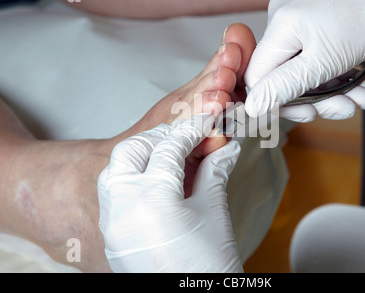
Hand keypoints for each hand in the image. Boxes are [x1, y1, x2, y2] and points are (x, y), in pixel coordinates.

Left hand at [97, 114, 242, 272]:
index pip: (169, 148)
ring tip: (173, 156)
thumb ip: (214, 172)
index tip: (206, 124)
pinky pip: (116, 191)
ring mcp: (113, 223)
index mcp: (151, 200)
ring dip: (143, 154)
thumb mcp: (214, 213)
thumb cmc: (208, 268)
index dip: (191, 130)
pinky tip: (159, 179)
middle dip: (161, 138)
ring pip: (117, 168)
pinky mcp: (114, 234)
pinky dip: (135, 176)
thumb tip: (223, 148)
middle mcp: (123, 208)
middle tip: (187, 139)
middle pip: (133, 150)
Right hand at [244, 0, 364, 120]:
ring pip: (304, 68)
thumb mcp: (324, 62)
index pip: (259, 75)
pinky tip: (359, 86)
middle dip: (317, 98)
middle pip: (285, 74)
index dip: (279, 100)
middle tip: (344, 109)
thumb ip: (284, 86)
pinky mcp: (315, 20)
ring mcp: (300, 18)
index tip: (308, 113)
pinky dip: (337, 74)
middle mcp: (284, 18)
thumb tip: (252, 107)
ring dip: (334, 91)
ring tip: (361, 99)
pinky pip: (315, 55)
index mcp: (280, 25)